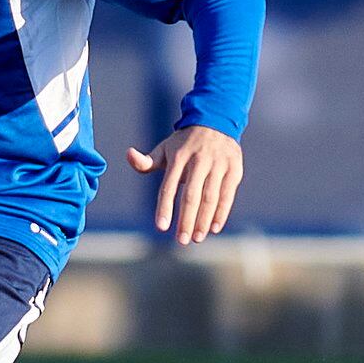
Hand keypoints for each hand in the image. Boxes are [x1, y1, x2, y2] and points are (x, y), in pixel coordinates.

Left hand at [127, 126, 243, 245]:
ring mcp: (219, 164)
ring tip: (196, 238)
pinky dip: (221, 212)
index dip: (165, 207)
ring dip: (203, 220)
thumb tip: (129, 155)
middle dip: (186, 220)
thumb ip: (146, 161)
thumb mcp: (164, 149)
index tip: (161, 227)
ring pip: (211, 197)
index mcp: (178, 157)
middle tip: (181, 241)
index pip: (169, 186)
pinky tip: (213, 228)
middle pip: (192, 195)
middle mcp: (199, 160)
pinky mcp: (234, 168)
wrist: (216, 122)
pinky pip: (228, 194)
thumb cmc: (184, 144)